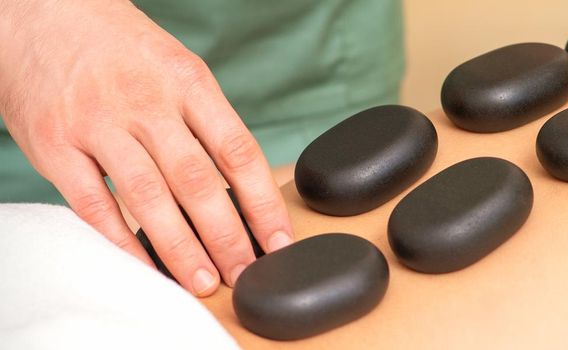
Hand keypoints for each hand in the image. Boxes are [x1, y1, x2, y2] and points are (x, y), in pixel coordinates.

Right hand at [0, 0, 293, 295]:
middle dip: (227, 237)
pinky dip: (121, 241)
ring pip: (149, 198)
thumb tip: (241, 188)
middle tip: (244, 273)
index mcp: (187, 82)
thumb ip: (206, 121)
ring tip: (204, 281)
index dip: (262, 203)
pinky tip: (144, 266)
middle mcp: (146, 103)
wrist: (40, 12)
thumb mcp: (177, 67)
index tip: (278, 240)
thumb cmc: (120, 48)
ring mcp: (98, 123)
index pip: (237, 151)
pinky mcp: (55, 144)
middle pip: (197, 182)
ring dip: (181, 247)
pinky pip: (93, 203)